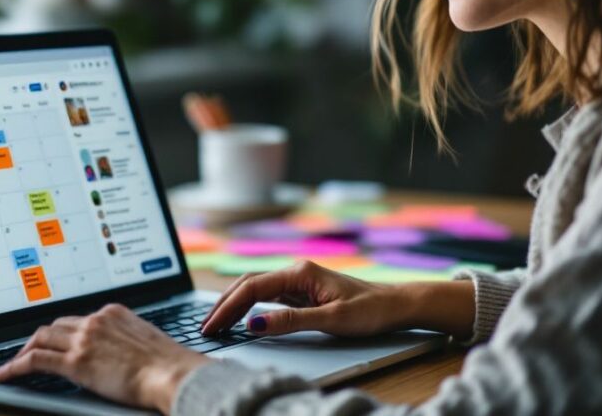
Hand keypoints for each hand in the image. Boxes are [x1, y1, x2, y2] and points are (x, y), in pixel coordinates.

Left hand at [0, 304, 210, 412]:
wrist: (173, 373)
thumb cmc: (169, 364)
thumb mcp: (147, 340)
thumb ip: (127, 339)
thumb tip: (119, 352)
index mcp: (114, 312)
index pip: (78, 319)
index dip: (61, 332)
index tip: (55, 340)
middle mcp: (96, 320)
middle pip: (55, 325)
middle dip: (39, 339)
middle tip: (27, 353)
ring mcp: (84, 339)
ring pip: (40, 338)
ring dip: (22, 351)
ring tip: (11, 365)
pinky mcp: (75, 362)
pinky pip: (34, 361)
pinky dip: (13, 367)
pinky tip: (3, 375)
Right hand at [201, 260, 405, 337]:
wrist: (396, 305)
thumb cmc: (370, 309)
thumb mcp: (331, 318)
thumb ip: (291, 321)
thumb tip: (254, 324)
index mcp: (299, 272)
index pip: (252, 288)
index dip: (228, 308)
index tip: (212, 326)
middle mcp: (296, 272)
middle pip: (248, 285)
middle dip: (224, 305)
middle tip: (206, 328)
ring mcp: (299, 282)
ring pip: (257, 290)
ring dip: (235, 306)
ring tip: (217, 325)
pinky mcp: (304, 292)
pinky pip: (269, 298)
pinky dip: (251, 308)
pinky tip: (242, 320)